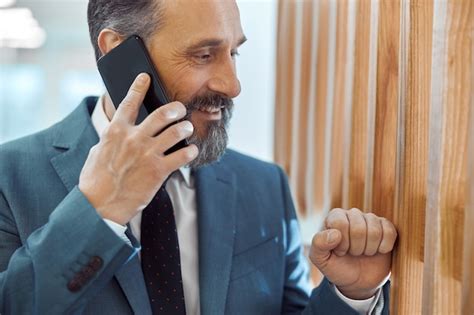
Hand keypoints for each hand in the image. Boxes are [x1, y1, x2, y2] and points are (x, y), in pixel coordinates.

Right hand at [79, 73, 197, 224]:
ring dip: (186, 127)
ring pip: (177, 131)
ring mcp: (147, 153)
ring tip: (188, 127)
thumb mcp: (97, 152)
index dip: (139, 86)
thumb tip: (118, 130)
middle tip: (180, 108)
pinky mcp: (159, 170)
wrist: (99, 206)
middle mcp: (134, 138)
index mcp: (115, 132)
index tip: (146, 76)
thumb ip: (111, 139)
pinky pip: (183, 155)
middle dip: (176, 108)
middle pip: (162, 114)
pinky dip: (190, 151)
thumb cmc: (95, 181)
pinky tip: (192, 151)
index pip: (128, 102)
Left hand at [309, 208, 396, 299]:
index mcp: (334, 217)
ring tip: (363, 252)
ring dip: (369, 249)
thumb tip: (335, 234)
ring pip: (375, 231)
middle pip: (359, 228)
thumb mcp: (321, 259)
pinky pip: (390, 232)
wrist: (357, 281)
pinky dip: (384, 247)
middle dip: (356, 248)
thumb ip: (319, 244)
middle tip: (353, 253)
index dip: (342, 243)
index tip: (339, 251)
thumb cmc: (337, 266)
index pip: (340, 223)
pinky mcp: (386, 227)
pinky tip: (378, 251)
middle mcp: (352, 214)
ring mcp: (370, 219)